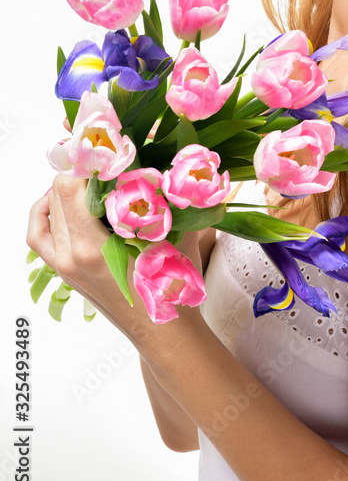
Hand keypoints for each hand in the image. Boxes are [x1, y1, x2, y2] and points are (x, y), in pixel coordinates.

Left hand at [26, 175, 202, 340]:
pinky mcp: (62, 270)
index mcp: (91, 248)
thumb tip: (173, 160)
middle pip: (56, 194)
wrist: (164, 331)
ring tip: (92, 177)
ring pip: (48, 210)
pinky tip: (64, 201)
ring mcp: (62, 265)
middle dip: (81, 171)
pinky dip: (45, 212)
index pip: (67, 188)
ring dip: (66, 189)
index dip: (85, 162)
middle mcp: (69, 257)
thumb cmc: (172, 288)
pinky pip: (39, 234)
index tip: (107, 149)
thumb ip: (170, 197)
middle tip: (106, 158)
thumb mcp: (174, 236)